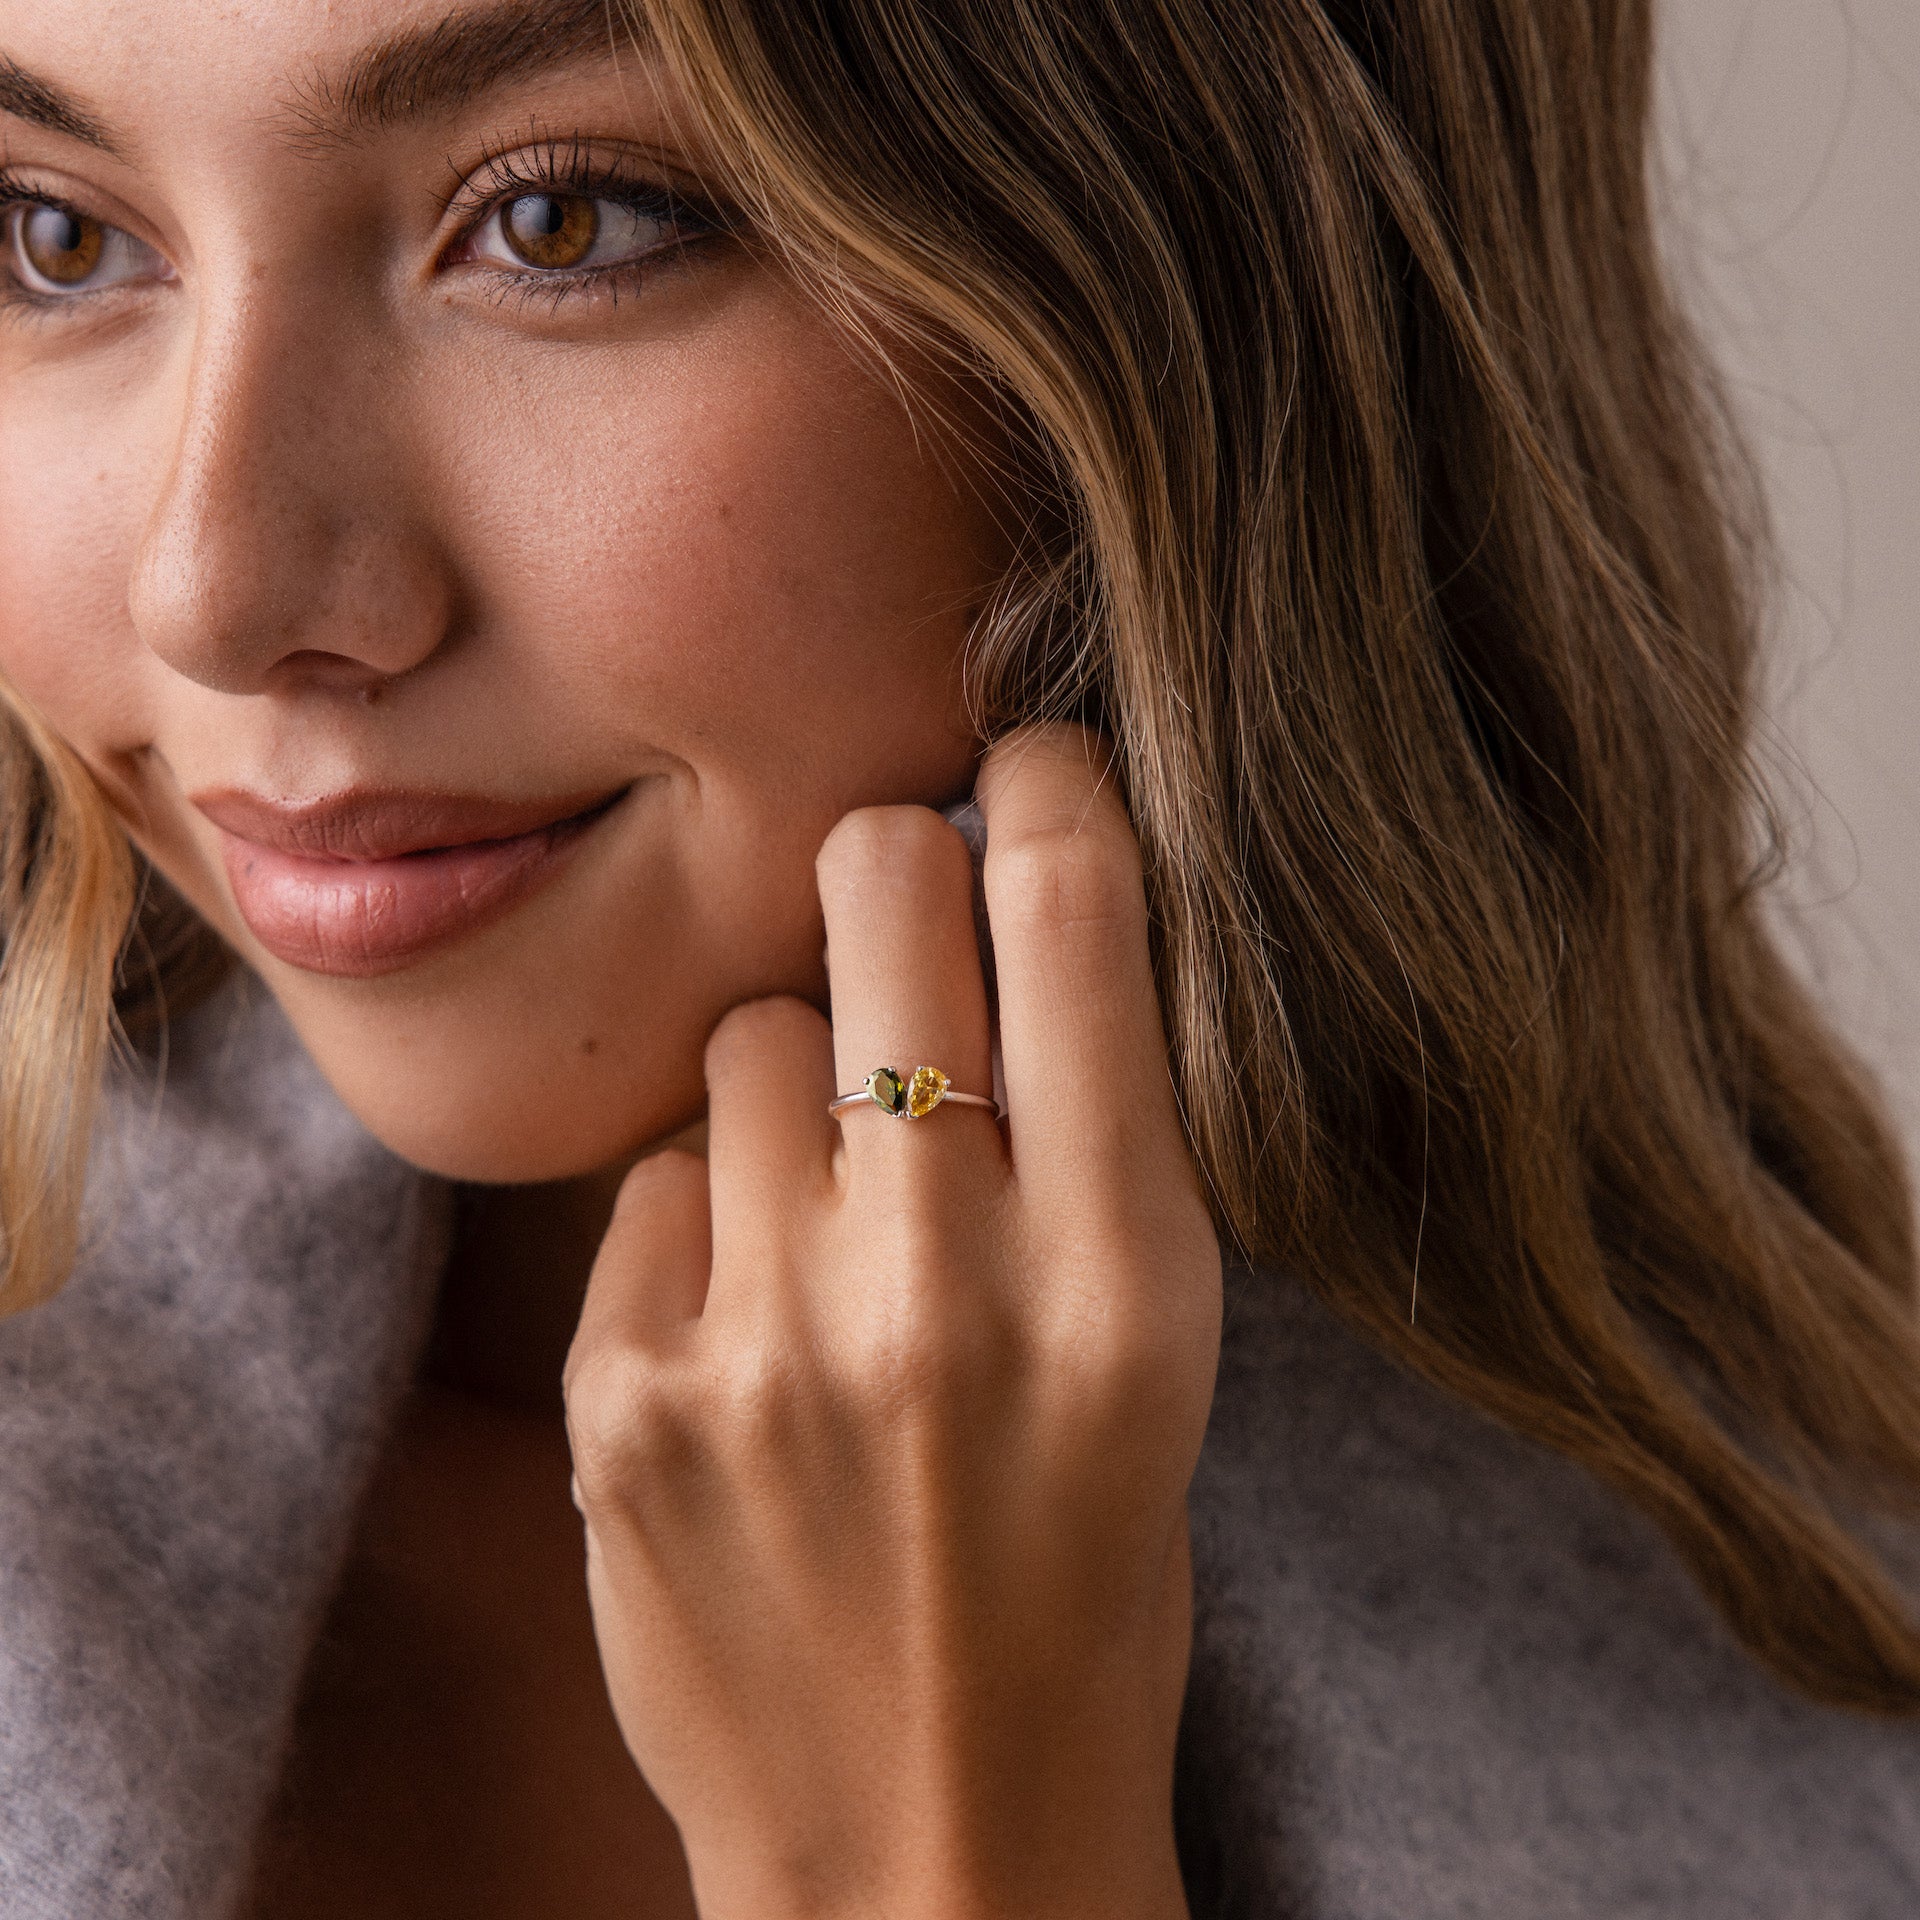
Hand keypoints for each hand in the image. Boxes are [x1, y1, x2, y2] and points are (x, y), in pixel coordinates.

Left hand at [564, 726, 1222, 1919]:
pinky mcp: (624, 1394)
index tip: (1024, 765)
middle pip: (875, 887)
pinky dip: (707, 1219)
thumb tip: (1006, 907)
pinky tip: (752, 1336)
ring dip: (791, 1085)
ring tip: (832, 1223)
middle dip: (892, 866)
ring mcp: (765, 1338)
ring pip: (744, 1032)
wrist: (927, 1846)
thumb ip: (1094, 1138)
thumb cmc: (1083, 1591)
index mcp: (1126, 1272)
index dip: (1045, 784)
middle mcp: (944, 1279)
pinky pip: (659, 1179)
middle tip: (904, 923)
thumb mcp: (1160, 1361)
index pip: (1075, 908)